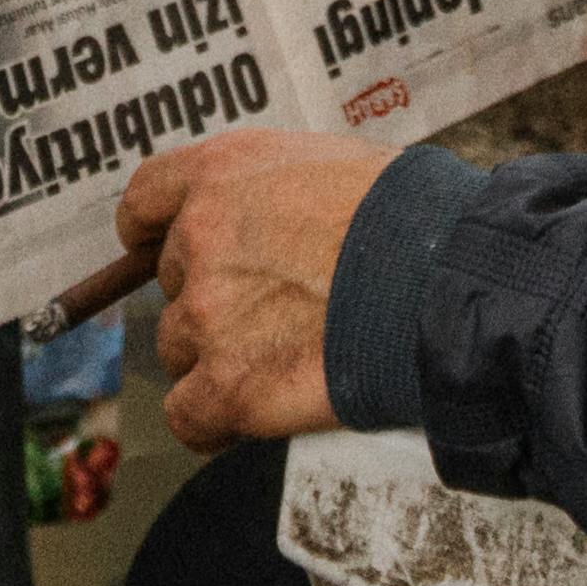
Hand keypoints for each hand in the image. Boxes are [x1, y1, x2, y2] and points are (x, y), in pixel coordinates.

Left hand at [111, 125, 404, 448]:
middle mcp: (200, 237)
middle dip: (214, 298)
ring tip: (284, 359)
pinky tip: (243, 417)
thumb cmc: (410, 219)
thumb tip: (267, 222)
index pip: (145, 200)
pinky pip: (188, 416)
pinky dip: (211, 421)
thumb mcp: (328, 163)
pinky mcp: (227, 384)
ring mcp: (207, 314)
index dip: (151, 232)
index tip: (159, 247)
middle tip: (277, 312)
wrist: (441, 279)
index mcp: (221, 173)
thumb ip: (271, 190)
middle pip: (174, 283)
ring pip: (181, 347)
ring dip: (219, 357)